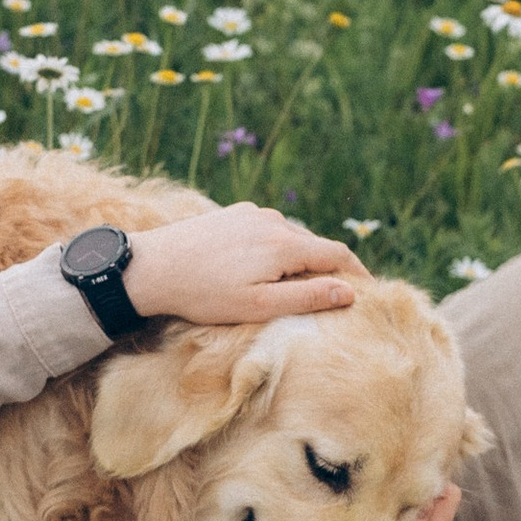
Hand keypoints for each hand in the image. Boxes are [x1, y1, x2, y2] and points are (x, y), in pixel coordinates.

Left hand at [126, 204, 362, 327]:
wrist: (152, 267)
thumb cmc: (204, 294)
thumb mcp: (259, 306)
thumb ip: (307, 297)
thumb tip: (349, 292)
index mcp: (285, 244)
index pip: (338, 255)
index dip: (357, 274)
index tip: (368, 292)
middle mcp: (273, 221)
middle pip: (314, 246)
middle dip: (326, 270)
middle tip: (329, 298)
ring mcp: (251, 215)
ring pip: (289, 239)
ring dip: (297, 260)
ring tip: (290, 288)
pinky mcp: (233, 215)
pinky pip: (266, 232)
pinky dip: (274, 251)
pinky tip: (258, 271)